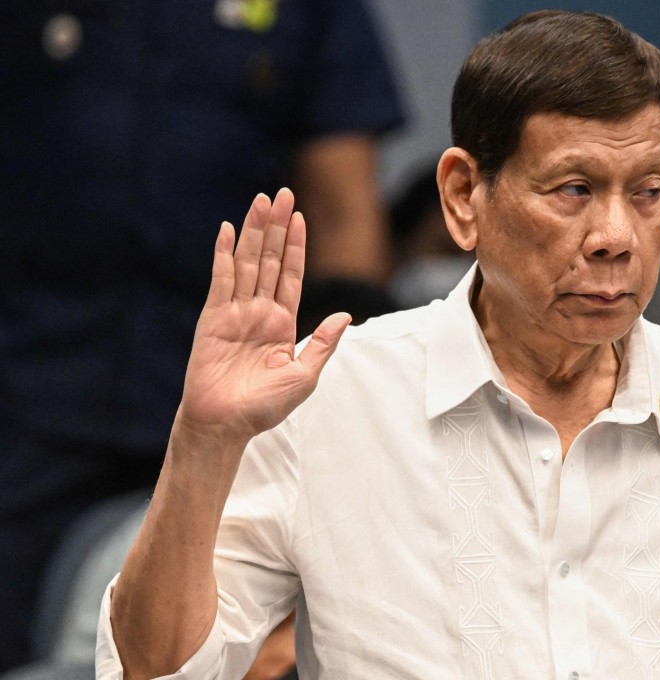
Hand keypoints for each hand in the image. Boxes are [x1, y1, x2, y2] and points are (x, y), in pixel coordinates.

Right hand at [178, 188, 349, 445]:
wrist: (226, 425)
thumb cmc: (264, 407)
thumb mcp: (305, 375)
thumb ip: (323, 344)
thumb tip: (346, 315)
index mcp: (282, 323)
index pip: (290, 275)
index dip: (295, 246)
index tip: (300, 217)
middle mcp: (259, 312)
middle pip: (269, 260)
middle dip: (276, 227)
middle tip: (282, 194)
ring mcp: (235, 313)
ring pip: (247, 263)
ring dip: (253, 231)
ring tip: (261, 201)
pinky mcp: (213, 319)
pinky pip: (220, 281)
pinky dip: (223, 255)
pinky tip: (227, 230)